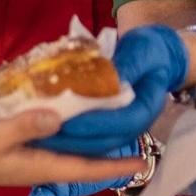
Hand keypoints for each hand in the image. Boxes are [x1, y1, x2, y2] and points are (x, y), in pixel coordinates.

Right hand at [0, 112, 141, 190]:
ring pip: (68, 148)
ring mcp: (28, 156)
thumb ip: (26, 125)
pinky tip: (69, 108)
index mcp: (40, 166)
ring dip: (90, 137)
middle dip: (109, 150)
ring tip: (112, 119)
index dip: (114, 165)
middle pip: (83, 159)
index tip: (142, 160)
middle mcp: (40, 164)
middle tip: (135, 131)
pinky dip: (65, 125)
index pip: (86, 169)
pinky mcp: (17, 145)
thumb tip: (59, 116)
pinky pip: (50, 137)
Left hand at [35, 25, 189, 155]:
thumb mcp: (141, 50)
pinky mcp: (109, 127)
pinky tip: (44, 131)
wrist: (156, 56)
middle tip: (42, 131)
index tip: (67, 119)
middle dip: (74, 139)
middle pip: (106, 141)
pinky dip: (69, 138)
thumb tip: (108, 76)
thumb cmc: (149, 50)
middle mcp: (136, 124)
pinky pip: (89, 138)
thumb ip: (127, 64)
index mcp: (148, 107)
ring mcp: (123, 129)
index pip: (122, 123)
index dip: (95, 124)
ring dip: (68, 143)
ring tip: (38, 135)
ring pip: (95, 145)